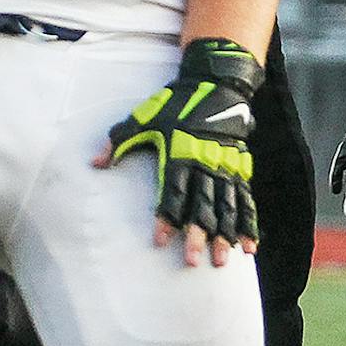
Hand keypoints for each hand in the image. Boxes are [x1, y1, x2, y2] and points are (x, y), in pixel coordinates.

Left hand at [100, 37, 264, 266]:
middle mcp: (205, 164)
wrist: (218, 84)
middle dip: (198, 235)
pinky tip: (250, 247)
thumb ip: (120, 141)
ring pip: (226, 208)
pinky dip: (249, 225)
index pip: (172, 192)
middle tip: (194, 261)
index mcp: (181, 153)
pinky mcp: (240, 169)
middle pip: (202, 206)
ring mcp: (226, 168)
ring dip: (224, 236)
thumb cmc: (177, 103)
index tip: (160, 240)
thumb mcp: (144, 116)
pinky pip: (246, 201)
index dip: (166, 217)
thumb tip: (95, 164)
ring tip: (221, 261)